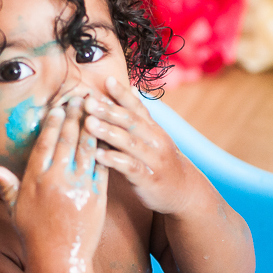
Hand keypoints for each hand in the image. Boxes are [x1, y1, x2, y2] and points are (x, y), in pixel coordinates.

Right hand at [0, 98, 108, 264]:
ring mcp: (79, 187)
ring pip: (87, 148)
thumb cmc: (34, 235)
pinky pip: (102, 166)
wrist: (60, 259)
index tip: (58, 106)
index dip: (53, 122)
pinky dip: (104, 149)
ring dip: (91, 126)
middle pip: (67, 140)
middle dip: (74, 116)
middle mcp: (57, 180)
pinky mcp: (97, 196)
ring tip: (95, 109)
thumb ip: (6, 185)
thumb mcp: (15, 209)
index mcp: (36, 179)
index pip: (45, 143)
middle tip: (79, 97)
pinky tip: (108, 135)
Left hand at [83, 77, 193, 214]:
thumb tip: (125, 91)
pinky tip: (98, 155)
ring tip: (89, 124)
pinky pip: (131, 167)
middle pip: (131, 121)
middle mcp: (155, 140)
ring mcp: (153, 159)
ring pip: (130, 142)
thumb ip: (135, 119)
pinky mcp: (149, 179)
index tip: (106, 80)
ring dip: (109, 132)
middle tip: (88, 101)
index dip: (122, 94)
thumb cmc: (158, 161)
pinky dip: (114, 160)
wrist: (184, 192)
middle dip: (109, 110)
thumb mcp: (151, 138)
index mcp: (152, 128)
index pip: (137, 107)